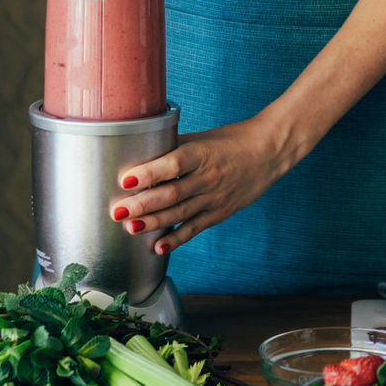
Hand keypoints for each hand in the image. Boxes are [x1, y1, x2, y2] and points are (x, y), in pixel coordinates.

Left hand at [110, 119, 292, 253]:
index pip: (173, 163)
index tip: (126, 180)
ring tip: (130, 228)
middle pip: (172, 193)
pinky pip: (195, 228)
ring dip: (154, 222)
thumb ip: (173, 148)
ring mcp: (215, 197)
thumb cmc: (231, 141)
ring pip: (180, 213)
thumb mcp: (202, 138)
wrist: (267, 152)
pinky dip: (176, 240)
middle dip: (143, 204)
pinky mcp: (219, 213)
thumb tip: (140, 154)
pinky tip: (158, 247)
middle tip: (118, 211)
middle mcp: (208, 177)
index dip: (149, 173)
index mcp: (202, 153)